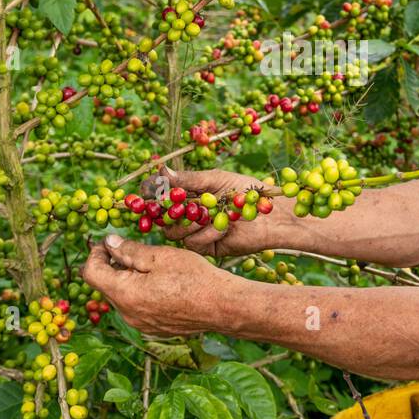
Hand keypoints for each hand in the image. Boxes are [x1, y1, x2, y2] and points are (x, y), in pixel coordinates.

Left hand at [82, 234, 236, 336]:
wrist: (222, 306)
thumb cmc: (193, 277)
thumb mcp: (160, 256)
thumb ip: (129, 250)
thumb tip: (108, 242)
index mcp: (125, 294)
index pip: (91, 273)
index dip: (95, 253)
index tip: (108, 242)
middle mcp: (127, 314)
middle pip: (106, 286)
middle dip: (112, 265)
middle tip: (130, 248)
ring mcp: (141, 324)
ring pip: (122, 297)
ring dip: (127, 279)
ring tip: (149, 264)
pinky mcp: (154, 328)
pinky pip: (137, 308)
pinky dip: (141, 293)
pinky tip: (161, 282)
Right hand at [156, 165, 289, 256]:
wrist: (271, 216)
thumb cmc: (246, 191)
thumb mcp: (215, 180)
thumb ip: (188, 179)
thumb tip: (161, 171)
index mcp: (188, 194)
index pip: (160, 195)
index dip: (151, 194)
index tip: (147, 192)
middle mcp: (187, 214)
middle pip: (161, 218)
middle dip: (170, 212)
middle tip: (182, 205)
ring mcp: (195, 232)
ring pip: (174, 232)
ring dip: (193, 223)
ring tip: (213, 216)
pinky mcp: (205, 247)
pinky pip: (193, 244)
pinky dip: (208, 235)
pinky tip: (224, 228)